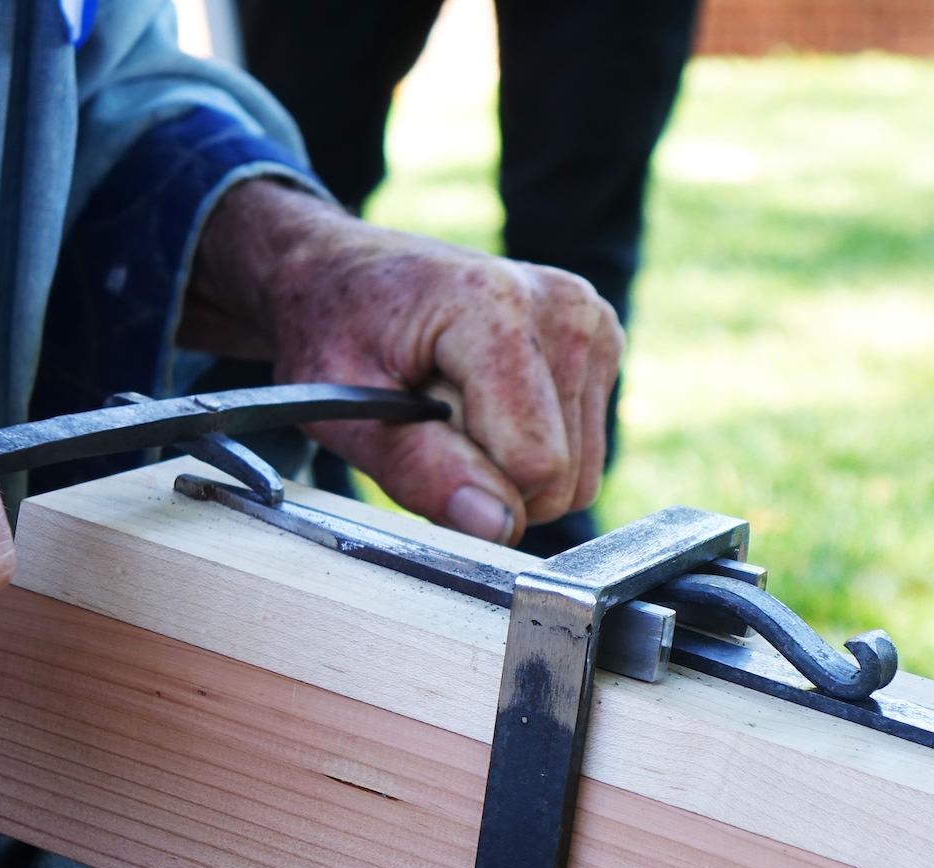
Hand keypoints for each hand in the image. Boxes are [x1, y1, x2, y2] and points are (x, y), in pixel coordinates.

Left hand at [180, 180, 621, 544]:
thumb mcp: (340, 410)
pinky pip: (584, 454)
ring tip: (455, 410)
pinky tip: (487, 402)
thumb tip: (497, 526)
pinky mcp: (601, 342)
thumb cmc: (332, 333)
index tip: (417, 446)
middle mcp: (562, 305)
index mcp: (495, 306)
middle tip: (432, 425)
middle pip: (563, 476)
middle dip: (494, 480)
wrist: (343, 274)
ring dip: (512, 468)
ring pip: (579, 476)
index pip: (534, 460)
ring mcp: (591, 320)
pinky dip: (533, 447)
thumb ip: (419, 470)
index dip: (473, 488)